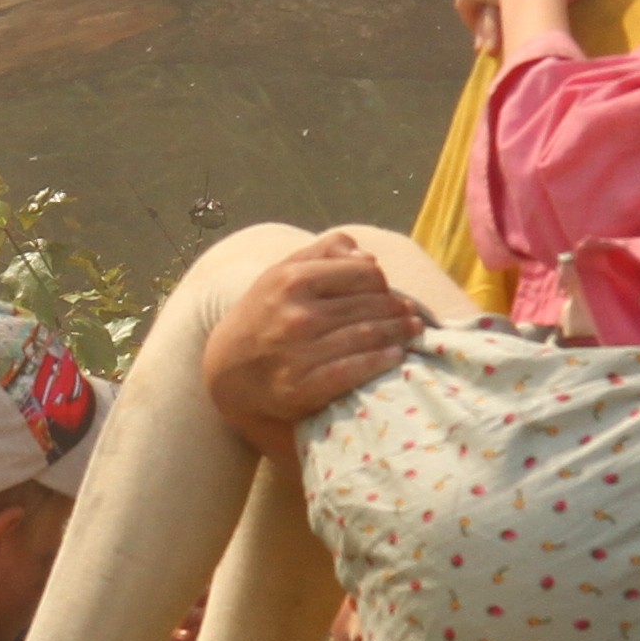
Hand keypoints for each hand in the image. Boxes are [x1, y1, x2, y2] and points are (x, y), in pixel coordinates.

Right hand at [201, 236, 424, 449]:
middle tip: (413, 316)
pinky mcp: (301, 387)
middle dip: (398, 310)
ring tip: (413, 332)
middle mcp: (296, 314)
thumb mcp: (281, 273)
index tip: (388, 292)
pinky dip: (380, 362)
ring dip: (398, 334)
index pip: (363, 273)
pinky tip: (396, 357)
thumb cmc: (263, 315)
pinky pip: (354, 370)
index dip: (382, 282)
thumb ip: (322, 253)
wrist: (226, 369)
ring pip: (367, 336)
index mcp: (292, 279)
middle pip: (371, 306)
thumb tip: (368, 255)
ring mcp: (299, 352)